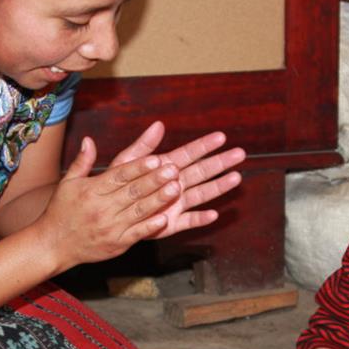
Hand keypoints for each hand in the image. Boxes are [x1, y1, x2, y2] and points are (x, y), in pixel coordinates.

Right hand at [39, 135, 183, 267]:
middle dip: (155, 180)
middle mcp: (102, 208)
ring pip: (138, 211)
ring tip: (176, 189)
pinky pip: (136, 234)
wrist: (53, 245)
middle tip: (173, 170)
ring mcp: (111, 227)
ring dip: (158, 200)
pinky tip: (166, 218)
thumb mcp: (67, 184)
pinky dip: (150, 226)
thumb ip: (81, 162)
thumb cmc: (61, 211)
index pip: (119, 176)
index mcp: (92, 191)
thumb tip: (89, 140)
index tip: (156, 159)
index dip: (138, 167)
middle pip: (132, 192)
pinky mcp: (116, 244)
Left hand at [108, 121, 243, 237]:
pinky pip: (188, 221)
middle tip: (239, 153)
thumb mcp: (126, 163)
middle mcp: (175, 185)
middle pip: (201, 172)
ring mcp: (175, 204)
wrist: (109, 214)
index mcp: (165, 167)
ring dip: (218, 186)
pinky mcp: (171, 224)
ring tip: (235, 178)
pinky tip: (214, 214)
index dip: (204, 146)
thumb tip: (158, 124)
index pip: (188, 154)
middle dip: (220, 163)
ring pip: (201, 194)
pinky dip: (200, 219)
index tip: (221, 136)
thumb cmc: (117, 186)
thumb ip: (142, 146)